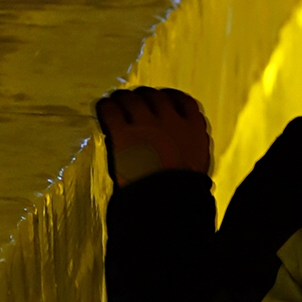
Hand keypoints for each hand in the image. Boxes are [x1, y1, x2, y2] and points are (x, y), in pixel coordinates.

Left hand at [94, 88, 211, 186]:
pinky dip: (105, 106)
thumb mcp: (198, 164)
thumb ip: (192, 144)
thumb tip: (188, 136)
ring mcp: (146, 125)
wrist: (165, 205)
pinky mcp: (123, 133)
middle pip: (154, 96)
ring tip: (115, 101)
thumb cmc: (180, 192)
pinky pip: (110, 109)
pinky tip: (103, 108)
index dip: (168, 97)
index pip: (181, 100)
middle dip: (142, 97)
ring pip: (131, 99)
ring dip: (122, 98)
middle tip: (132, 100)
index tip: (160, 99)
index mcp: (192, 128)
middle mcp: (170, 121)